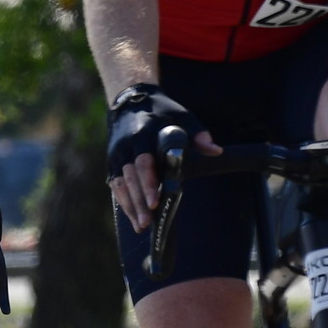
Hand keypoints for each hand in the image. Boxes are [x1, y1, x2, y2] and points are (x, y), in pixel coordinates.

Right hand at [106, 83, 216, 232]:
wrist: (130, 101)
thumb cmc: (162, 110)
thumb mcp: (183, 116)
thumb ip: (198, 135)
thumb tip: (215, 151)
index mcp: (141, 135)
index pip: (143, 163)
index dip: (148, 183)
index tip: (155, 201)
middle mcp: (124, 148)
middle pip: (130, 179)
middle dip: (138, 202)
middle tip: (147, 223)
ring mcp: (115, 156)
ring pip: (121, 186)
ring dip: (130, 207)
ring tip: (141, 226)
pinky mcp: (112, 163)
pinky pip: (117, 186)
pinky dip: (124, 202)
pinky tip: (134, 217)